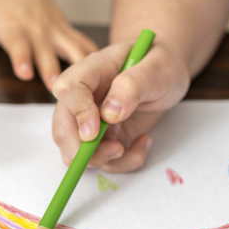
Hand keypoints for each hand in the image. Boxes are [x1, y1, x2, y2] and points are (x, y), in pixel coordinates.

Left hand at [0, 0, 97, 89]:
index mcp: (14, 28)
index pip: (17, 44)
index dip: (22, 58)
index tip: (24, 72)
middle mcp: (37, 30)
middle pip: (46, 52)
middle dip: (52, 68)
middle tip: (57, 87)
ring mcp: (55, 31)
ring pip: (70, 48)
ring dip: (79, 66)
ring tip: (89, 84)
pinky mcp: (67, 32)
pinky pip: (84, 44)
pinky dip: (96, 56)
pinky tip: (109, 71)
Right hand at [51, 39, 190, 171]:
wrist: (165, 77)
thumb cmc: (161, 66)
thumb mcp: (158, 68)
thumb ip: (133, 85)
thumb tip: (110, 112)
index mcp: (92, 70)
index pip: (67, 88)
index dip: (77, 112)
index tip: (95, 131)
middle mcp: (83, 97)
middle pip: (62, 129)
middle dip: (84, 151)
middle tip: (118, 149)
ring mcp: (89, 121)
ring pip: (75, 152)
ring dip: (105, 160)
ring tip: (137, 144)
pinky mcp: (102, 138)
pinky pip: (101, 161)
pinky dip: (123, 162)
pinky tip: (142, 143)